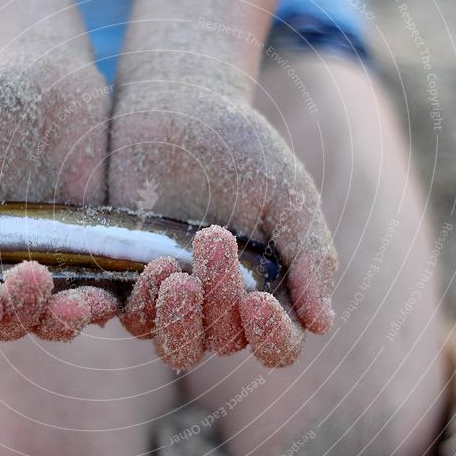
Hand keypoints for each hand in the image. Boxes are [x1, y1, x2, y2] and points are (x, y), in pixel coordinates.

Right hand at [0, 54, 118, 340]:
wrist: (45, 75)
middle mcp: (3, 265)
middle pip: (10, 319)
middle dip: (23, 313)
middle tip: (36, 281)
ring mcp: (52, 259)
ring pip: (58, 313)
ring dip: (70, 318)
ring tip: (85, 304)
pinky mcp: (94, 246)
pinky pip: (103, 284)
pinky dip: (110, 296)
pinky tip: (119, 291)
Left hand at [110, 82, 336, 368]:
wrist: (176, 108)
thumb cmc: (241, 147)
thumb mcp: (287, 195)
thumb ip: (308, 256)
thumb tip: (324, 325)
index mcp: (269, 288)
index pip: (279, 345)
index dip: (271, 338)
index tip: (257, 301)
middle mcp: (223, 303)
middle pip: (225, 344)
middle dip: (220, 302)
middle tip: (213, 236)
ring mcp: (176, 297)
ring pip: (179, 348)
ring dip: (179, 320)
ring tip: (175, 270)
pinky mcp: (132, 282)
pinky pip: (135, 320)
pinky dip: (143, 304)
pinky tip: (154, 265)